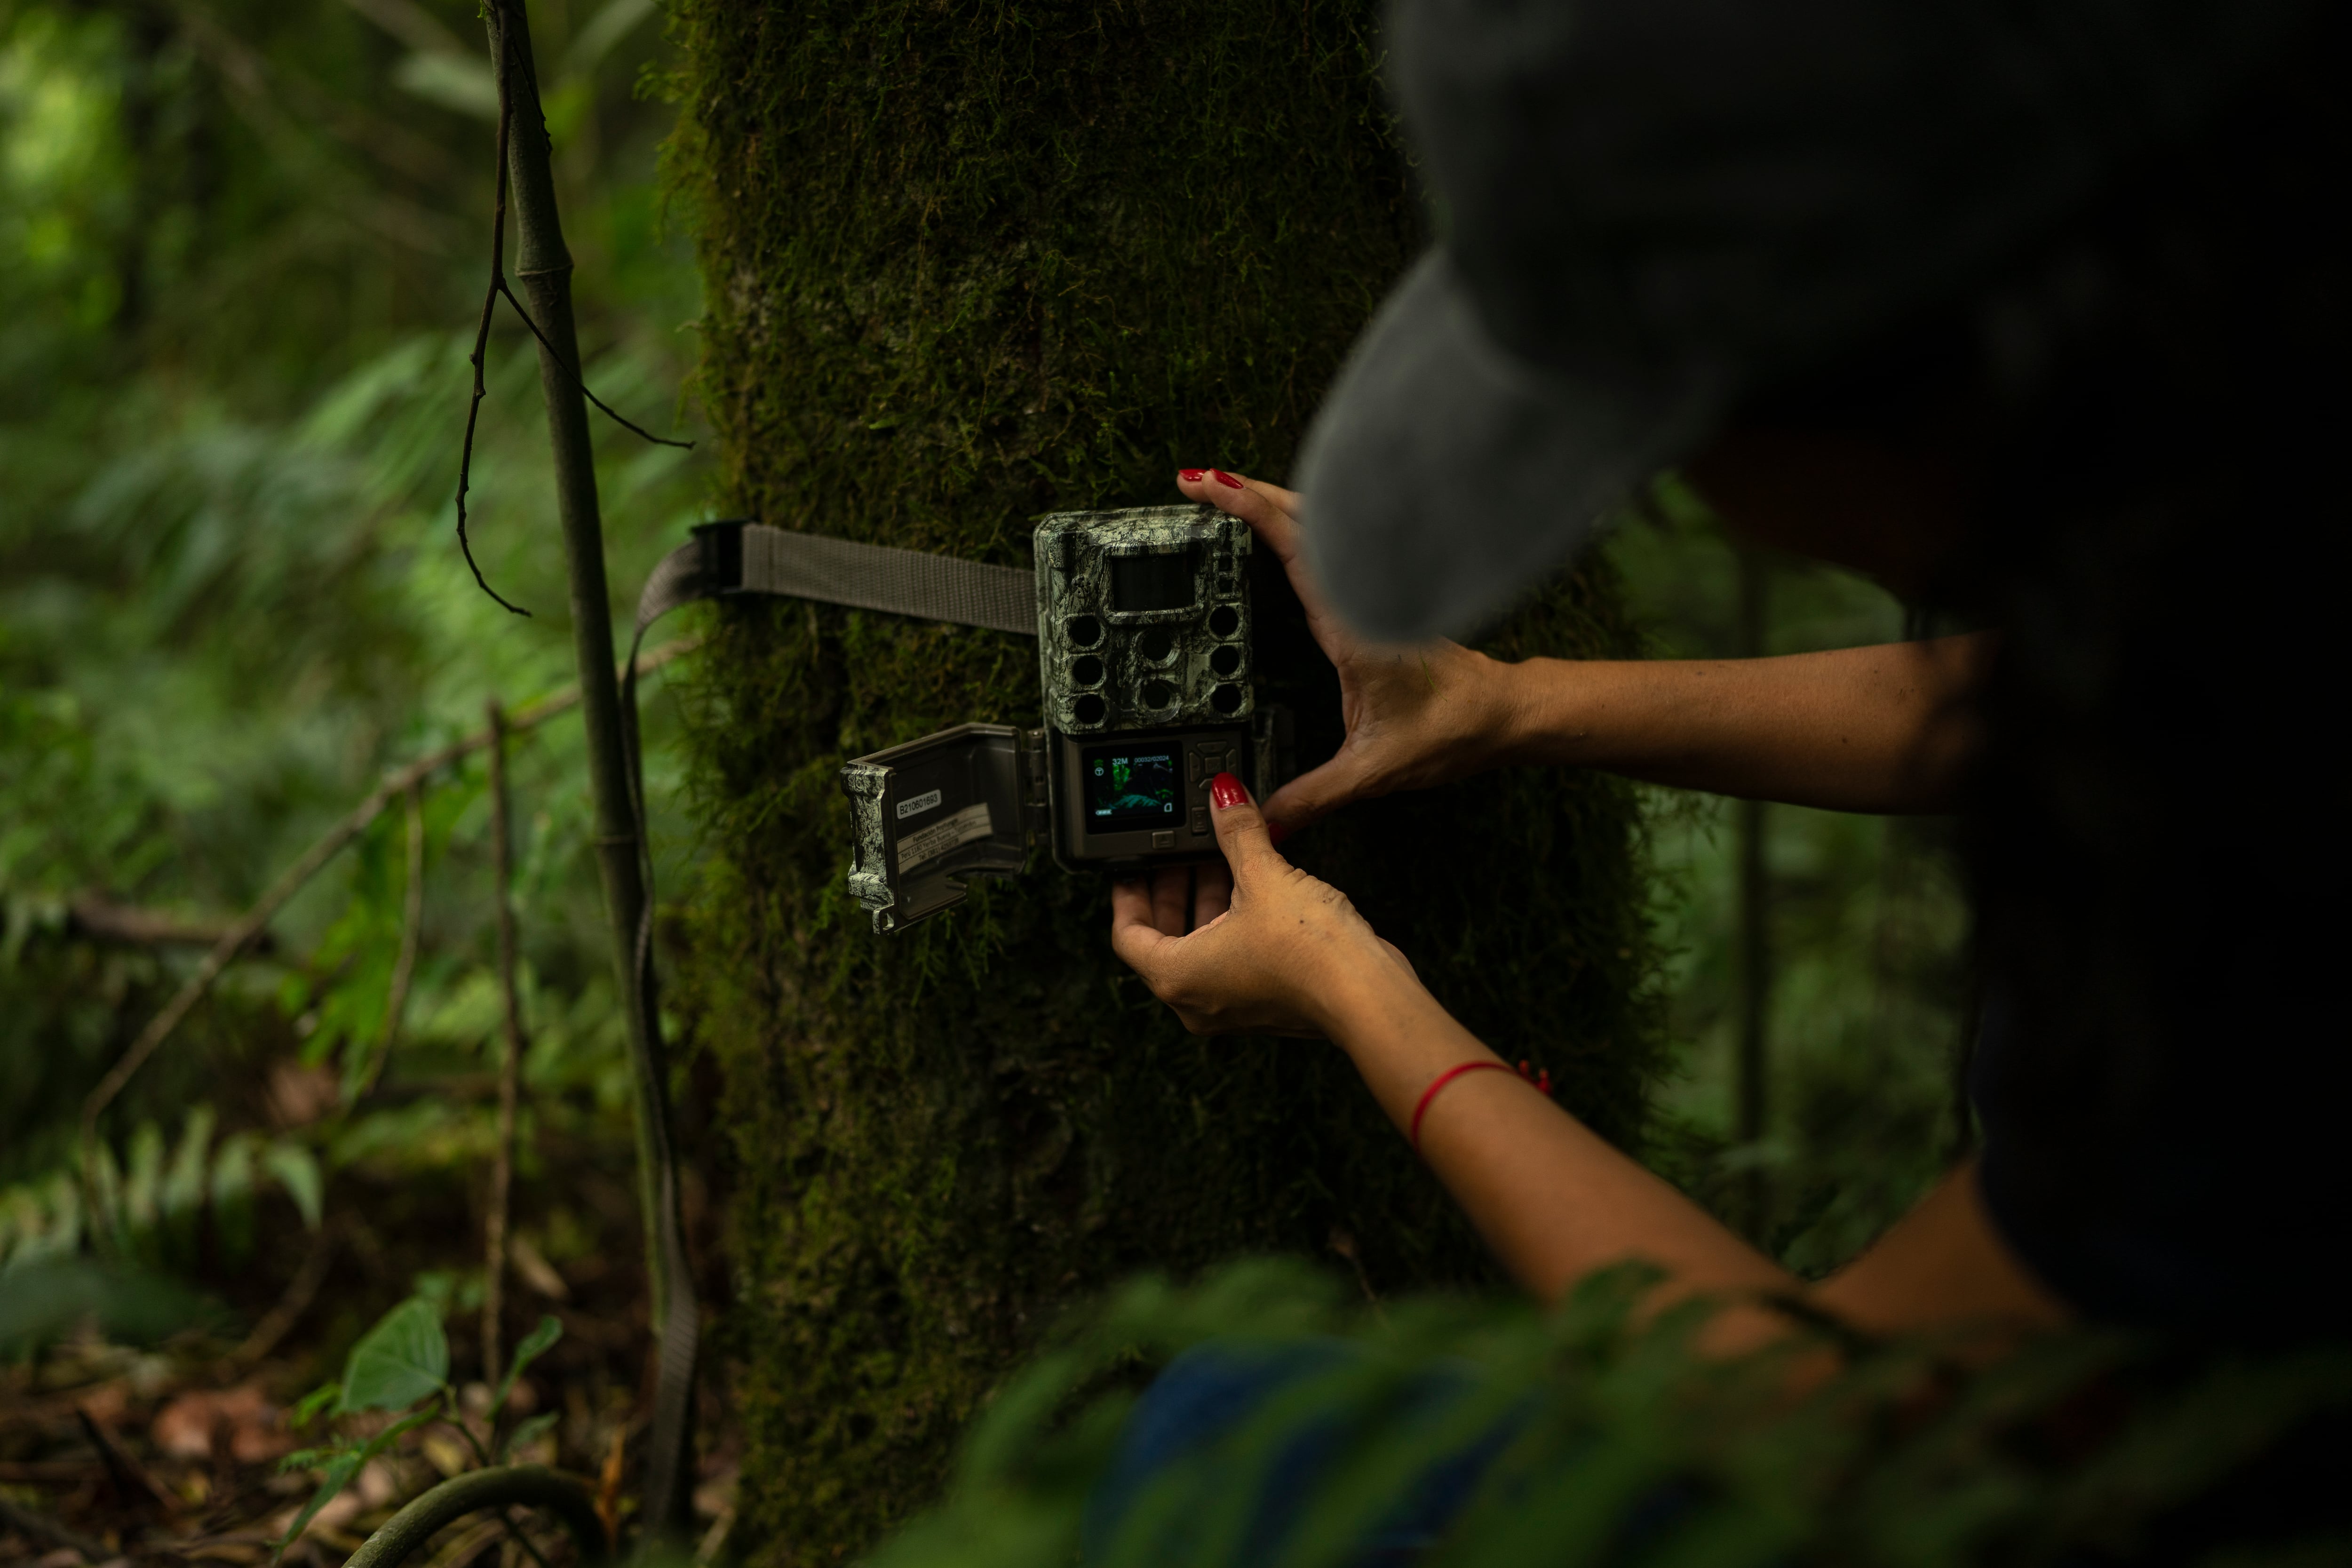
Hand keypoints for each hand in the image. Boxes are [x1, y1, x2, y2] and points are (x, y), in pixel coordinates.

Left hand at [1110, 771, 1419, 1036]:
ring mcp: (1232, 1007)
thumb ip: (1237, 831)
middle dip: (1173, 891)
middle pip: (1163, 940)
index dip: (1127, 892)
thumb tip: (1223, 796)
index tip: (1132, 865)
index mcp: (1178, 977)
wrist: (1370, 994)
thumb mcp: (1264, 876)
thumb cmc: (1312, 953)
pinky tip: (1254, 887)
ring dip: (1207, 903)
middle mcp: (1198, 1001)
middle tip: (1182, 853)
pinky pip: (1232, 959)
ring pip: (1200, 949)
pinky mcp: (1265, 1002)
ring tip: (1221, 859)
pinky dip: (1232, 924)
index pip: (1128, 934)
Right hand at [1175, 468, 1523, 834]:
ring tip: (1219, 493)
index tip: (1211, 489)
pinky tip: (1273, 529)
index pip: (1298, 549)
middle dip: (1245, 495)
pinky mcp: (1375, 600)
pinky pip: (1329, 548)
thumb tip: (1263, 819)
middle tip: (1192, 482)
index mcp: (1355, 626)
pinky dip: (1294, 527)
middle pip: (1301, 521)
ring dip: (1269, 504)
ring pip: (1317, 527)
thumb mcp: (1375, 770)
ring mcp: (1371, 593)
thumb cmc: (1452, 731)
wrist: (1503, 715)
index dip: (1251, 512)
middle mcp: (1362, 598)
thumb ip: (1314, 795)